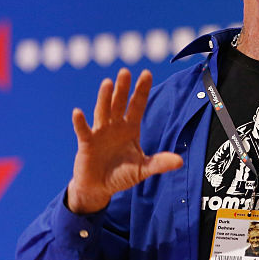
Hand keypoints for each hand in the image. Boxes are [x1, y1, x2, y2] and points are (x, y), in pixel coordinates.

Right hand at [67, 68, 182, 213]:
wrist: (99, 188)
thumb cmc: (121, 176)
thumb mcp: (142, 170)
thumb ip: (159, 164)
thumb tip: (180, 161)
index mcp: (130, 128)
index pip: (137, 105)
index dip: (141, 90)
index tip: (146, 73)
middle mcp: (115, 126)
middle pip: (119, 103)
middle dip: (123, 88)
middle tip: (125, 72)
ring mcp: (99, 132)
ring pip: (103, 112)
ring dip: (104, 98)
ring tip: (107, 83)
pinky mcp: (86, 143)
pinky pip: (83, 130)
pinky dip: (80, 122)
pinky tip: (78, 112)